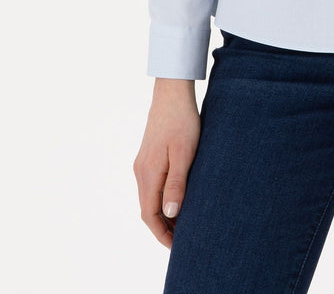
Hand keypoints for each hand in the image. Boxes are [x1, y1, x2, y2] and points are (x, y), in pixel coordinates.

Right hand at [133, 79, 200, 248]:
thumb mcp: (185, 153)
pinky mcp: (148, 156)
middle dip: (163, 228)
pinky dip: (163, 199)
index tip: (177, 247)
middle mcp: (140, 171)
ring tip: (184, 224)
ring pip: (150, 198)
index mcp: (148, 174)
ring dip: (163, 214)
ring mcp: (142, 164)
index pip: (150, 215)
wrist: (172, 93)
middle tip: (184, 240)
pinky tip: (178, 200)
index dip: (162, 234)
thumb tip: (170, 214)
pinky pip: (152, 186)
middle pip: (148, 210)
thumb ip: (177, 184)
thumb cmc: (182, 121)